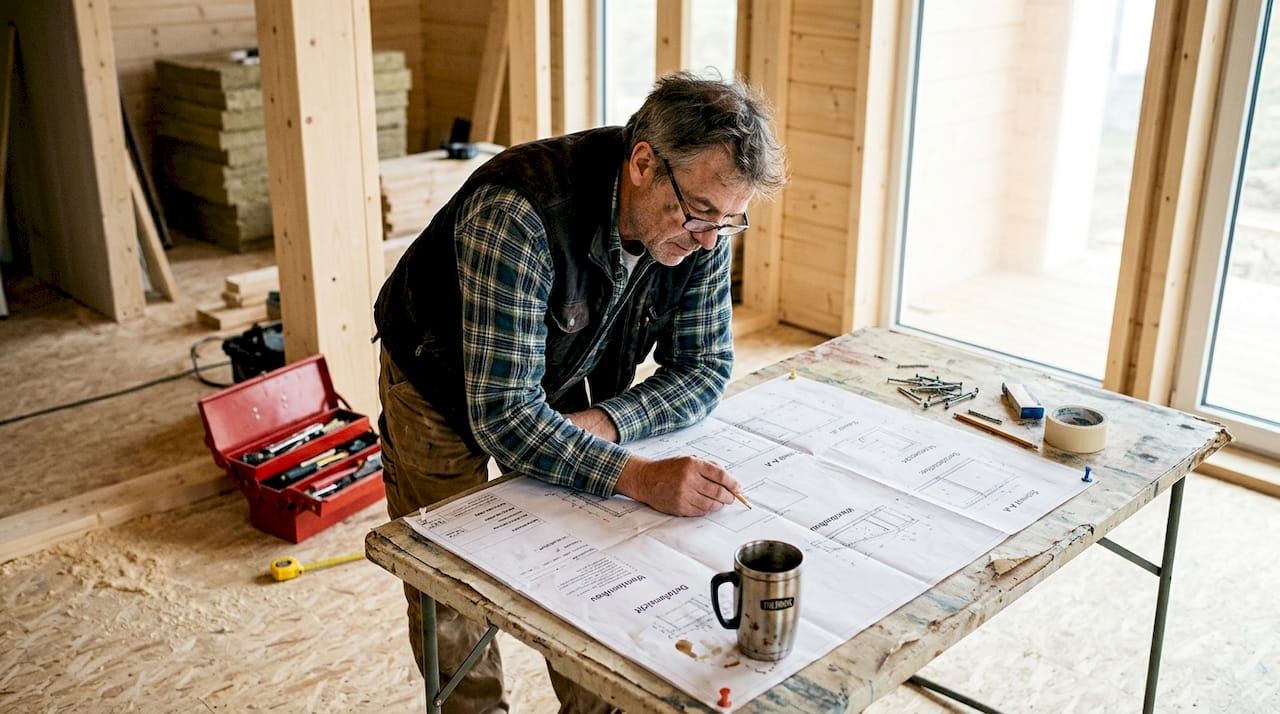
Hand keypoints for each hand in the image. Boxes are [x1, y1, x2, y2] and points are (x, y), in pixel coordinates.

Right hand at [614, 454, 739, 516]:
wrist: (646, 479)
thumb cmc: (669, 469)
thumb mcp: (689, 459)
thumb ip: (709, 466)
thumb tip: (729, 480)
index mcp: (693, 464)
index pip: (720, 475)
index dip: (732, 483)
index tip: (737, 487)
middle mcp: (688, 479)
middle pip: (718, 491)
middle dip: (728, 496)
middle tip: (731, 498)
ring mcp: (683, 494)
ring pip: (711, 504)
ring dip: (719, 504)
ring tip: (720, 502)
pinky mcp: (680, 507)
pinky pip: (700, 511)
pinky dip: (707, 510)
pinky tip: (706, 505)